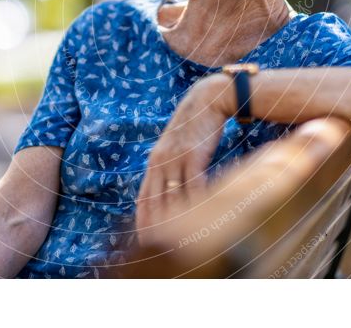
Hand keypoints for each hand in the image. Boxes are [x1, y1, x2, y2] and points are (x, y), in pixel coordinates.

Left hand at [135, 75, 231, 246]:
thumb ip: (170, 167)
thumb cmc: (195, 127)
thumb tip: (171, 191)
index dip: (143, 222)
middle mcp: (159, 163)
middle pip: (155, 203)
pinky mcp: (192, 156)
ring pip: (173, 198)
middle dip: (157, 228)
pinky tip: (202, 218)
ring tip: (183, 242)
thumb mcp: (176, 148)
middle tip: (160, 250)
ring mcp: (175, 159)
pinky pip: (193, 186)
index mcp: (153, 163)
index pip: (143, 199)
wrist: (207, 100)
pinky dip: (196, 204)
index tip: (144, 242)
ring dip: (179, 221)